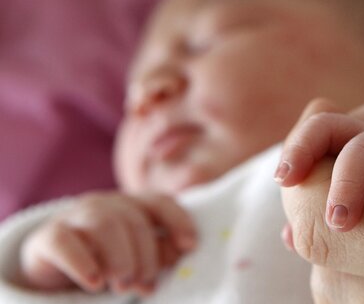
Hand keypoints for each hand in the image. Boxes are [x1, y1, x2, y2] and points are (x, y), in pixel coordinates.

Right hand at [20, 191, 196, 295]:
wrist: (53, 271)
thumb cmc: (105, 261)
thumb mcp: (137, 258)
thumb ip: (159, 252)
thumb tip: (179, 253)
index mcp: (132, 205)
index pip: (161, 202)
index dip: (178, 221)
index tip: (190, 246)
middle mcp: (105, 204)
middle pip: (135, 220)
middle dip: (146, 256)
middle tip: (144, 285)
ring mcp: (75, 216)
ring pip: (105, 225)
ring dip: (120, 259)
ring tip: (122, 286)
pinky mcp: (48, 236)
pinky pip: (65, 241)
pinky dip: (83, 263)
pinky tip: (94, 283)